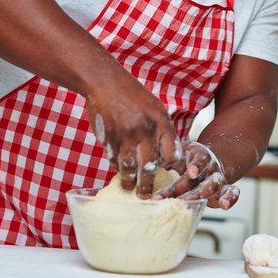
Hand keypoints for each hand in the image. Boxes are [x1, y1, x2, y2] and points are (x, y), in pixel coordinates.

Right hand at [85, 69, 181, 198]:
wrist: (105, 81)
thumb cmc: (133, 96)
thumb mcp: (155, 108)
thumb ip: (163, 130)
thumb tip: (170, 157)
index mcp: (160, 120)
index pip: (172, 152)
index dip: (173, 167)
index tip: (171, 176)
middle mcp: (144, 129)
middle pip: (150, 165)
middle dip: (148, 184)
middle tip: (148, 195)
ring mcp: (125, 134)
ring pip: (129, 167)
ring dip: (130, 182)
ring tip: (131, 189)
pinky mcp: (108, 137)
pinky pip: (114, 159)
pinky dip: (117, 168)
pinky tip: (119, 172)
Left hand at [155, 140, 240, 208]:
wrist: (208, 158)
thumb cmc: (187, 158)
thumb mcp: (180, 152)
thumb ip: (167, 157)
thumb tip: (144, 164)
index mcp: (200, 156)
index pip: (200, 160)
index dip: (197, 165)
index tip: (190, 172)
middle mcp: (210, 168)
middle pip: (204, 178)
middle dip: (191, 190)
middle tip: (178, 199)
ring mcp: (217, 179)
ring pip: (215, 186)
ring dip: (202, 196)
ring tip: (190, 204)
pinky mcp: (223, 190)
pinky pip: (232, 193)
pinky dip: (230, 198)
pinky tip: (225, 205)